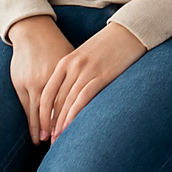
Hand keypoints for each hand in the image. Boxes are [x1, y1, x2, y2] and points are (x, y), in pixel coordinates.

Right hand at [9, 15, 74, 144]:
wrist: (34, 31)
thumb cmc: (58, 44)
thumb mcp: (74, 56)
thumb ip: (84, 72)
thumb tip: (100, 87)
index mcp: (69, 69)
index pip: (74, 97)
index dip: (75, 114)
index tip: (79, 129)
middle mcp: (52, 76)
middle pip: (57, 107)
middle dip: (59, 126)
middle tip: (61, 143)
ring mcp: (34, 81)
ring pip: (40, 110)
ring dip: (43, 127)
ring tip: (45, 142)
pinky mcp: (21, 83)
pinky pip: (28, 107)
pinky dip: (32, 120)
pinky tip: (36, 131)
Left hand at [39, 22, 145, 138]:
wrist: (130, 30)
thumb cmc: (108, 43)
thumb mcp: (84, 55)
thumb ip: (74, 72)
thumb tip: (67, 96)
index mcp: (66, 61)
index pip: (48, 93)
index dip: (42, 114)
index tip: (41, 129)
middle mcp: (73, 66)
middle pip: (56, 100)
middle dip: (50, 123)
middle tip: (48, 141)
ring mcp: (87, 70)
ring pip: (68, 102)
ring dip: (61, 123)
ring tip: (58, 140)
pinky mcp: (102, 74)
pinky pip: (83, 98)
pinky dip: (74, 114)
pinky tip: (71, 126)